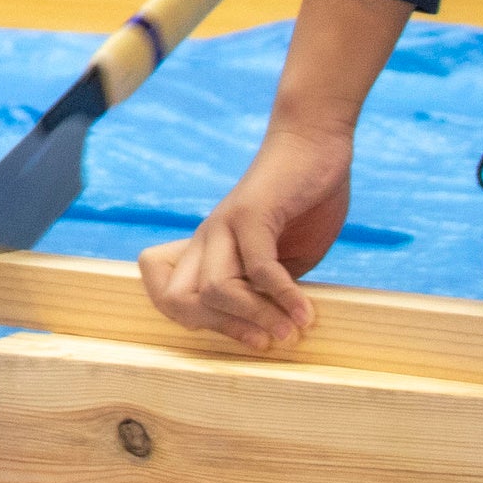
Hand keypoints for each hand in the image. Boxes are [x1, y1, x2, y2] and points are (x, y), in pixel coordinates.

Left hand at [139, 113, 352, 352]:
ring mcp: (224, 225)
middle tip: (268, 341)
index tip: (251, 338)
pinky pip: (258, 267)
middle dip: (221, 330)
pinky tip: (306, 311)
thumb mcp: (286, 257)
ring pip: (212, 290)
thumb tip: (277, 331)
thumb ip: (273, 289)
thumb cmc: (304, 201)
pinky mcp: (251, 213)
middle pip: (176, 300)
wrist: (314, 142)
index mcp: (208, 251)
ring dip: (256, 318)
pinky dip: (283, 297)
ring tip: (291, 330)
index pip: (168, 297)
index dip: (200, 326)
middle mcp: (206, 239)